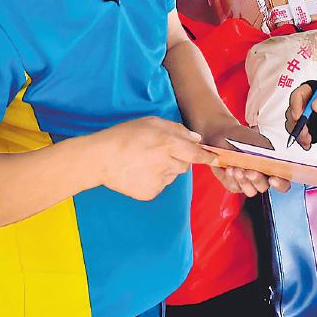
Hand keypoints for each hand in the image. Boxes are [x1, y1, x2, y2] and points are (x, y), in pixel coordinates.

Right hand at [97, 117, 215, 200]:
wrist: (100, 158)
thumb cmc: (125, 136)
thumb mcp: (151, 123)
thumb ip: (177, 130)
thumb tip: (195, 138)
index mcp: (168, 144)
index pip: (196, 154)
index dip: (207, 157)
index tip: (216, 159)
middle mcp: (166, 163)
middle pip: (185, 165)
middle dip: (179, 159)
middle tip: (160, 152)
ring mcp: (159, 180)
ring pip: (172, 175)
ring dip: (166, 169)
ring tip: (145, 161)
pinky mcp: (151, 193)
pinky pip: (161, 185)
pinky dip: (155, 180)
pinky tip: (140, 172)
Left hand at [201, 119, 290, 195]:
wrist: (224, 136)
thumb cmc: (244, 138)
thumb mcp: (259, 141)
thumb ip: (268, 151)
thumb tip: (271, 157)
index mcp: (271, 169)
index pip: (282, 183)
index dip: (280, 184)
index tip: (273, 178)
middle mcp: (261, 178)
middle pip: (264, 187)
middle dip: (257, 179)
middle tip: (251, 170)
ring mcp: (247, 183)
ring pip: (250, 191)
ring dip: (243, 180)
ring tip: (237, 168)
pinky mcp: (233, 184)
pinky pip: (234, 187)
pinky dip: (231, 177)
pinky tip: (229, 168)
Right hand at [285, 83, 316, 149]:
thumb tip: (316, 104)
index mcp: (311, 91)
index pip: (298, 95)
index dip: (295, 105)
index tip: (299, 116)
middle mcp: (305, 103)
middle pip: (292, 111)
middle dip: (295, 123)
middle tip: (304, 131)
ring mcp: (305, 116)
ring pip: (294, 124)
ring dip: (298, 133)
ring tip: (308, 139)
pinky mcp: (308, 127)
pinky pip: (300, 134)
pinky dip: (302, 140)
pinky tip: (307, 144)